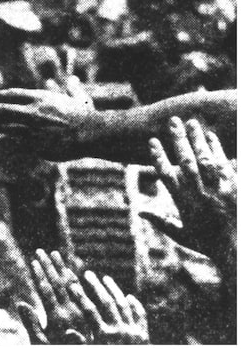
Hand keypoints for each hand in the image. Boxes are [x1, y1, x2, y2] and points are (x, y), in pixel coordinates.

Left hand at [0, 83, 99, 160]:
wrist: (90, 133)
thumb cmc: (85, 116)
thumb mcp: (77, 98)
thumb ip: (71, 89)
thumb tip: (73, 79)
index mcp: (40, 97)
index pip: (12, 94)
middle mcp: (32, 110)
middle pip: (3, 109)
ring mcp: (31, 127)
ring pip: (3, 125)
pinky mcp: (33, 143)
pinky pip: (13, 141)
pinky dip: (1, 139)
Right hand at [18, 249, 88, 343]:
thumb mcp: (41, 343)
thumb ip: (32, 324)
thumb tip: (20, 303)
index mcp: (58, 317)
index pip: (47, 290)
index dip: (39, 275)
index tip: (34, 261)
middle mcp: (71, 311)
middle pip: (58, 283)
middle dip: (48, 266)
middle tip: (40, 250)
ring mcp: (80, 312)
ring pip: (71, 284)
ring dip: (62, 267)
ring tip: (55, 253)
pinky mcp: (87, 314)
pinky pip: (81, 292)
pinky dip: (74, 279)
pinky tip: (69, 271)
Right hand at [68, 271, 148, 343]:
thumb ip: (79, 343)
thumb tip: (66, 330)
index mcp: (103, 337)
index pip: (89, 311)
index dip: (80, 296)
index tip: (72, 284)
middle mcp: (120, 331)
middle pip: (107, 302)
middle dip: (96, 286)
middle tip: (88, 274)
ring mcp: (134, 332)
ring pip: (123, 305)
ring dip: (114, 290)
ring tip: (105, 278)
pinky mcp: (144, 336)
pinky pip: (140, 316)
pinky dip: (135, 305)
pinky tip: (129, 297)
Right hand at [140, 117, 236, 263]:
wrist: (237, 250)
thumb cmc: (209, 244)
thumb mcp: (181, 234)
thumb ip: (161, 221)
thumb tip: (140, 212)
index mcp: (183, 202)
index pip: (166, 173)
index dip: (158, 155)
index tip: (152, 140)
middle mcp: (199, 193)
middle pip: (185, 160)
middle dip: (178, 139)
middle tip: (173, 120)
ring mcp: (218, 189)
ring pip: (205, 158)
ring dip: (197, 138)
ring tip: (192, 122)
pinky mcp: (235, 187)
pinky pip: (225, 164)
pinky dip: (218, 149)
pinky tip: (213, 137)